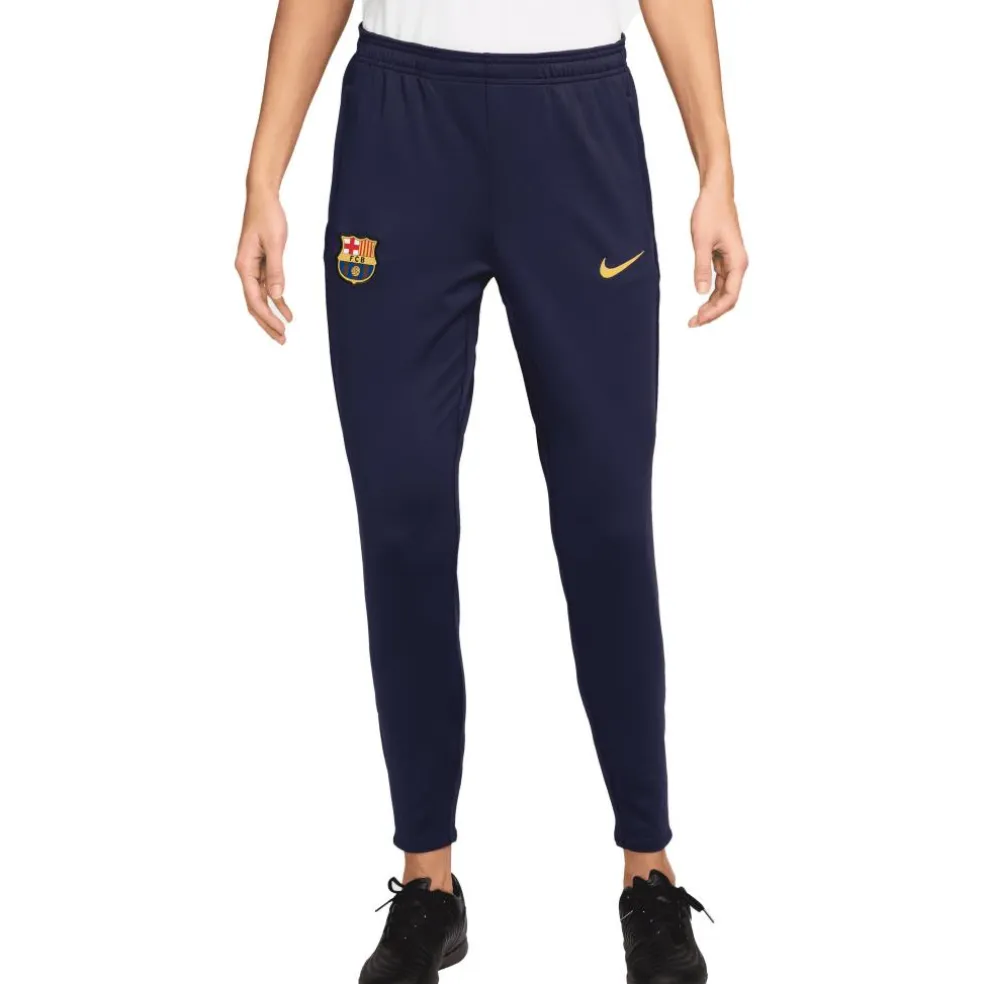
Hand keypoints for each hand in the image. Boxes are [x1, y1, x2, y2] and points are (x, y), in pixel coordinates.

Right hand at [235, 193, 292, 343]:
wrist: (263, 197)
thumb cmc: (267, 216)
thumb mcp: (274, 244)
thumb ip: (276, 270)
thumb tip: (276, 296)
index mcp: (244, 266)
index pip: (254, 300)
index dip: (268, 317)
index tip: (281, 329)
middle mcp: (245, 270)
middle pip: (254, 304)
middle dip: (267, 323)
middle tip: (281, 340)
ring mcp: (252, 268)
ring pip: (260, 299)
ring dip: (272, 315)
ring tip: (283, 332)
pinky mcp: (260, 264)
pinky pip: (267, 288)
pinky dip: (277, 300)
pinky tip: (287, 312)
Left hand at [689, 184, 747, 326]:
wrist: (715, 193)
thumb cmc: (710, 212)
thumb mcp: (702, 242)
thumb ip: (701, 268)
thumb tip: (700, 293)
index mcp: (738, 261)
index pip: (730, 296)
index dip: (714, 311)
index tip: (698, 319)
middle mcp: (738, 264)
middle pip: (729, 298)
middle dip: (713, 312)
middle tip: (693, 323)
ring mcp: (732, 262)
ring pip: (724, 292)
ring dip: (711, 305)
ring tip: (695, 317)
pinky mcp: (724, 258)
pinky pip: (720, 282)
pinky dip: (710, 293)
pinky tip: (700, 301)